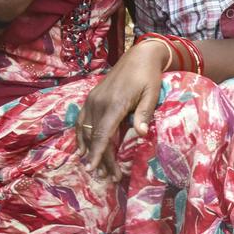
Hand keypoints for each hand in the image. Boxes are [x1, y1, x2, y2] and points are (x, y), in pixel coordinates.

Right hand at [76, 40, 169, 172]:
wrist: (139, 56)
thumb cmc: (148, 76)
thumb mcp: (152, 93)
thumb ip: (144, 113)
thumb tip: (141, 134)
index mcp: (115, 103)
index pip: (102, 133)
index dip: (97, 153)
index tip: (92, 168)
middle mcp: (99, 102)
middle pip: (94, 136)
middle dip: (99, 158)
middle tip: (108, 177)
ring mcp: (92, 99)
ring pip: (85, 130)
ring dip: (89, 149)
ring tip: (95, 168)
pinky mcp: (91, 97)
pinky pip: (82, 120)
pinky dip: (81, 135)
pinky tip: (84, 149)